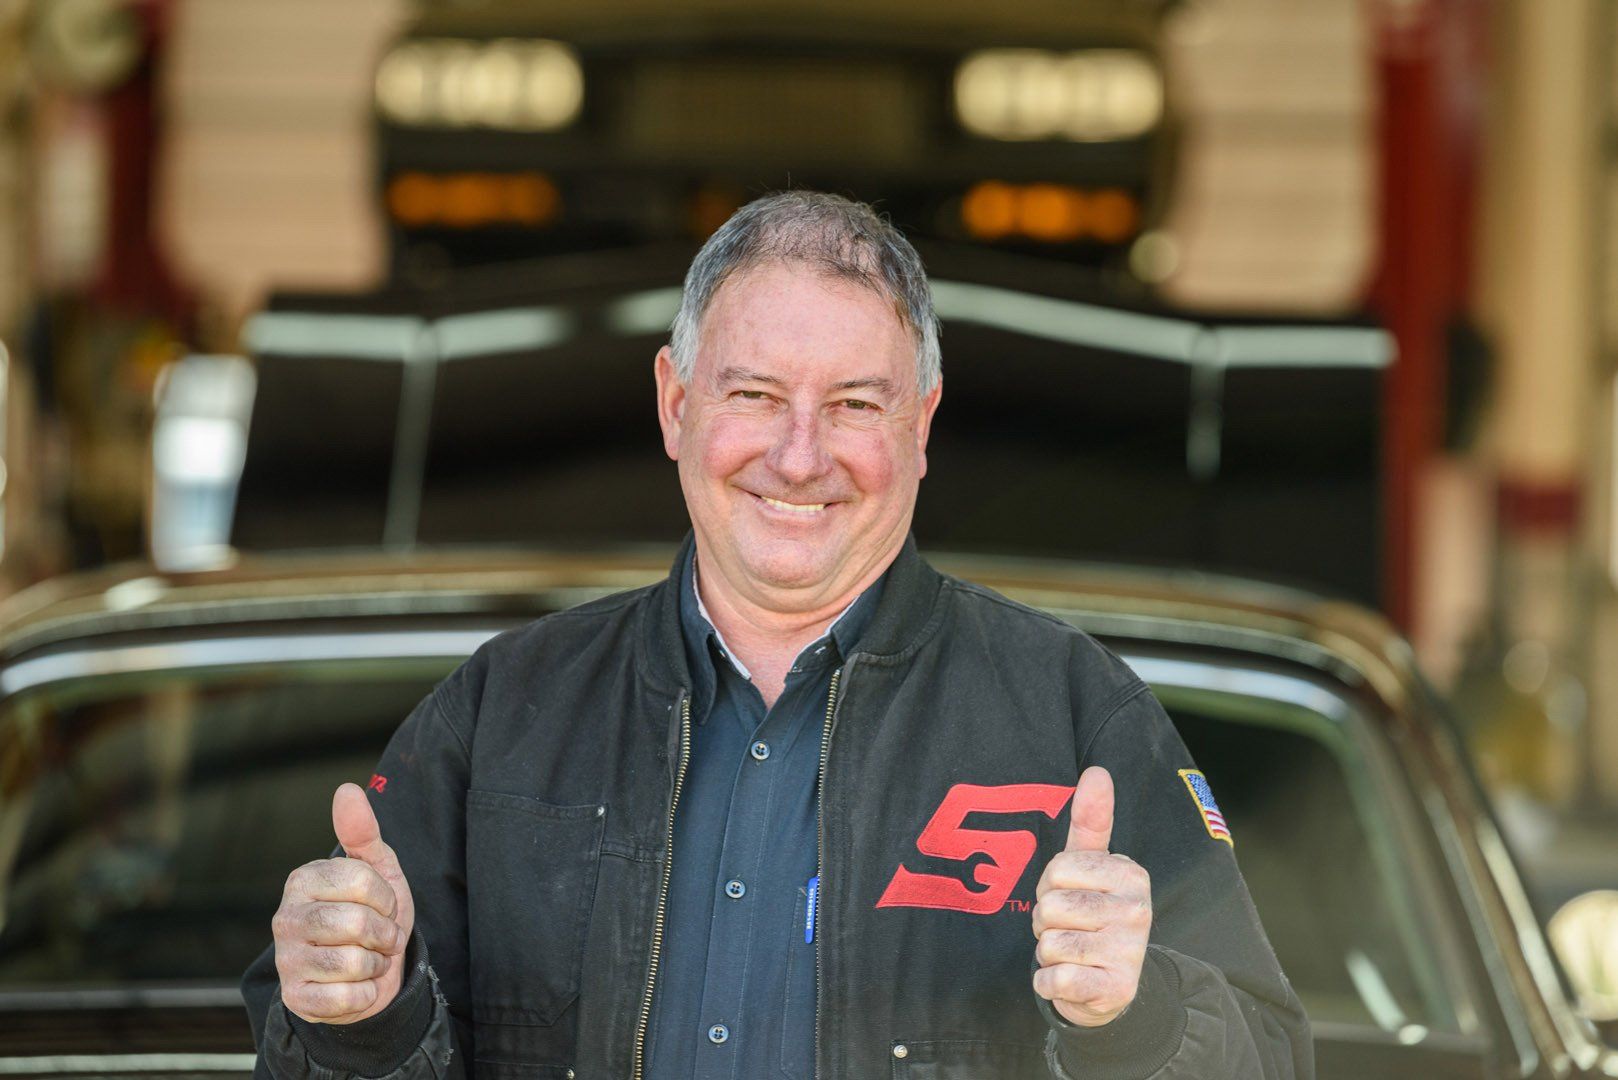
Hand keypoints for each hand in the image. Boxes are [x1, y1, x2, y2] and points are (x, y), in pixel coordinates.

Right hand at [273, 783, 415, 1023]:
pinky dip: (365, 994)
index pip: (361, 881)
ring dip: (375, 964)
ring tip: (368, 959)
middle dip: (384, 933)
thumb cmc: (372, 914)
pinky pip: (345, 998)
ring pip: (351, 962)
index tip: (384, 905)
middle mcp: (284, 918)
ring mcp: (285, 960)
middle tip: (380, 937)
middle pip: (355, 923)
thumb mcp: (377, 869)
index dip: (386, 897)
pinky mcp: (295, 998)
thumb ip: (362, 831)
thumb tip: (346, 789)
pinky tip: (355, 986)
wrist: (370, 971)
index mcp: (302, 880)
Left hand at [1032, 766, 1151, 1027]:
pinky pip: (1053, 979)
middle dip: (1046, 922)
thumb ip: (1090, 820)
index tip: (1071, 897)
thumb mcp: (1090, 867)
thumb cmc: (1091, 914)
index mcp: (1130, 874)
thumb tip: (1097, 770)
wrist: (1109, 987)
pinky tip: (1070, 980)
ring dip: (1048, 954)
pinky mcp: (1116, 989)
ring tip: (1073, 954)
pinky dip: (1049, 984)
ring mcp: (1130, 951)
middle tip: (1070, 930)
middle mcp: (1138, 910)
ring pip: (1049, 944)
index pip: (1057, 869)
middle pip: (1051, 907)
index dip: (1050, 887)